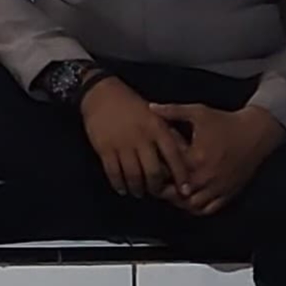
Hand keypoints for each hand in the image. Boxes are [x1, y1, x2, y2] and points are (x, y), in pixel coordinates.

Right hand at [78, 76, 190, 199]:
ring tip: (138, 192)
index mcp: (157, 128)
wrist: (100, 93)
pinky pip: (113, 171)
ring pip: (133, 174)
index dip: (181, 176)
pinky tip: (121, 188)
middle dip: (156, 187)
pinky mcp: (104, 147)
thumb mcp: (155, 116)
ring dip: (137, 188)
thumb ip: (169, 135)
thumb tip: (184, 158)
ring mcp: (122, 143)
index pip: (174, 157)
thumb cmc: (132, 105)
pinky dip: (118, 183)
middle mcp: (141, 138)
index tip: (184, 190)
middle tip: (157, 193)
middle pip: (153, 171)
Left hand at [150, 103, 284, 216]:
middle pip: (177, 194)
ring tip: (173, 190)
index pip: (168, 172)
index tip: (152, 165)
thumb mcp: (198, 112)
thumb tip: (150, 107)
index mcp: (195, 158)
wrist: (256, 132)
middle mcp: (206, 177)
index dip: (156, 170)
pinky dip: (197, 207)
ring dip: (180, 201)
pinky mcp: (229, 193)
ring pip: (192, 205)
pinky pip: (209, 209)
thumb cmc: (225, 122)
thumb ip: (172, 111)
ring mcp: (218, 188)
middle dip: (165, 190)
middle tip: (157, 181)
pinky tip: (190, 198)